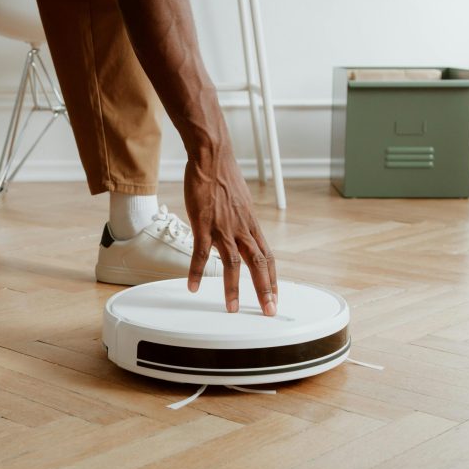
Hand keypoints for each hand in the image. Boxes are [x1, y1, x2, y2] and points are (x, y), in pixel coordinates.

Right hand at [184, 146, 277, 315]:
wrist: (212, 158)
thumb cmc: (224, 177)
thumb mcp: (240, 203)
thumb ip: (241, 221)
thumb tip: (240, 232)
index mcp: (251, 225)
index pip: (268, 256)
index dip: (272, 277)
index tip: (275, 294)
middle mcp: (242, 229)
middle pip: (258, 264)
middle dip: (265, 290)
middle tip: (268, 310)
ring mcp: (224, 228)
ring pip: (233, 264)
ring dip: (233, 288)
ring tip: (233, 308)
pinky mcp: (204, 225)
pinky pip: (201, 254)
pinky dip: (197, 272)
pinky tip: (193, 285)